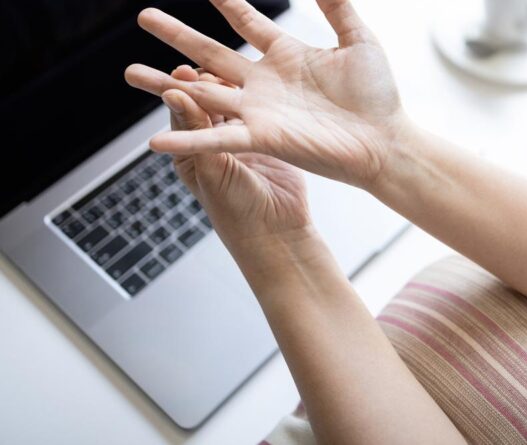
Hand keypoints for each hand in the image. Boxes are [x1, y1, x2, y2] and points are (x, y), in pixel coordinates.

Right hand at [125, 0, 405, 188]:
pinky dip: (189, 140)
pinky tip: (156, 143)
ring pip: (204, 94)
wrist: (386, 142)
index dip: (229, 2)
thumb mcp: (359, 41)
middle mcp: (266, 83)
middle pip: (211, 53)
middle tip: (146, 16)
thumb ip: (337, 7)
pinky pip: (219, 138)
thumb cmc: (378, 97)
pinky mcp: (263, 137)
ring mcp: (261, 111)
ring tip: (131, 72)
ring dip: (167, 85)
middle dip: (179, 35)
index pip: (249, 23)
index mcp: (287, 56)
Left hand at [163, 65, 309, 251]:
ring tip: (230, 67)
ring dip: (228, 83)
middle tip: (204, 64)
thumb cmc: (236, 212)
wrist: (279, 233)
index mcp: (190, 152)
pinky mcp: (269, 138)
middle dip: (200, 80)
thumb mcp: (211, 170)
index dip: (179, 90)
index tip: (182, 72)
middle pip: (203, 101)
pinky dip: (256, 93)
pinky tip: (259, 78)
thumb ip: (195, 132)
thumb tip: (173, 94)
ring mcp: (242, 139)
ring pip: (231, 100)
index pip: (181, 112)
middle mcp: (214, 142)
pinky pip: (259, 109)